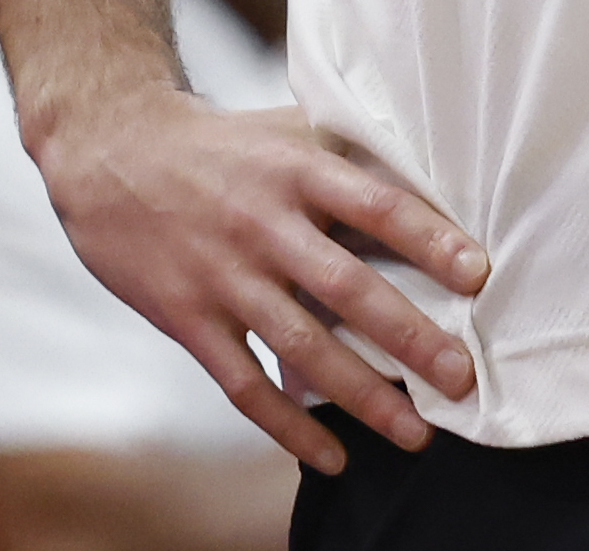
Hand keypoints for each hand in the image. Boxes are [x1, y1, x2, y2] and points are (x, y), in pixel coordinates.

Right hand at [22, 82, 490, 475]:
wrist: (110, 147)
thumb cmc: (218, 145)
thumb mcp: (284, 132)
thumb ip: (347, 162)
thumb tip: (432, 190)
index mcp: (295, 168)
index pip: (374, 204)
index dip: (428, 239)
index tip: (478, 274)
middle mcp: (263, 223)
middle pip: (346, 287)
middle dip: (410, 337)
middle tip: (462, 378)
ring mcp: (223, 274)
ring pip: (302, 346)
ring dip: (362, 395)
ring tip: (415, 433)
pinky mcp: (187, 316)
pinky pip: (243, 383)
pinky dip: (287, 425)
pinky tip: (329, 456)